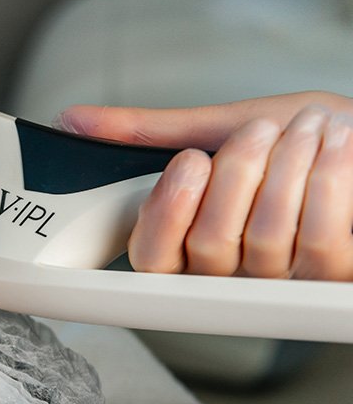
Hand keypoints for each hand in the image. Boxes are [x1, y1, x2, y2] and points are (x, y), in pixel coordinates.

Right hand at [55, 93, 352, 280]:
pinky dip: (329, 177)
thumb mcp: (220, 126)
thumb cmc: (306, 138)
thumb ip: (148, 131)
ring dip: (290, 164)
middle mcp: (230, 274)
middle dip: (239, 170)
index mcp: (189, 241)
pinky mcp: (332, 280)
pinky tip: (336, 149)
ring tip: (309, 132)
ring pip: (264, 237)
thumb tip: (76, 121)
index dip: (164, 213)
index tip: (189, 162)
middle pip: (208, 244)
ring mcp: (282, 282)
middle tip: (262, 134)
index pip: (149, 257)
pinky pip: (318, 238)